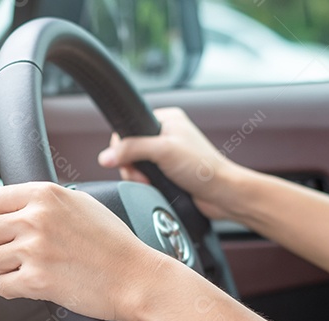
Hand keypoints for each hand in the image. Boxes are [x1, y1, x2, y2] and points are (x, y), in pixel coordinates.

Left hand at [0, 182, 173, 320]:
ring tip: (30, 268)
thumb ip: (47, 201)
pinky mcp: (35, 281)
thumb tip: (19, 204)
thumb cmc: (116, 244)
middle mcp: (36, 219)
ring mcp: (34, 250)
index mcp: (45, 195)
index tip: (6, 226)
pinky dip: (14, 289)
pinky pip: (1, 286)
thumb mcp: (83, 203)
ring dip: (6, 267)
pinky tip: (34, 284)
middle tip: (18, 250)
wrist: (136, 278)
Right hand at [98, 107, 247, 219]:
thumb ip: (132, 149)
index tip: (130, 161)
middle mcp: (167, 134)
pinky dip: (148, 184)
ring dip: (140, 177)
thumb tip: (105, 156)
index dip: (124, 146)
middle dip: (132, 166)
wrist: (223, 194)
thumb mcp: (163, 151)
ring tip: (151, 183)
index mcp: (167, 119)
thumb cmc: (203, 168)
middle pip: (130, 148)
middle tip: (143, 176)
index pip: (129, 127)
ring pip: (137, 165)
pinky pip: (147, 177)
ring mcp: (168, 154)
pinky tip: (157, 187)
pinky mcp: (169, 172)